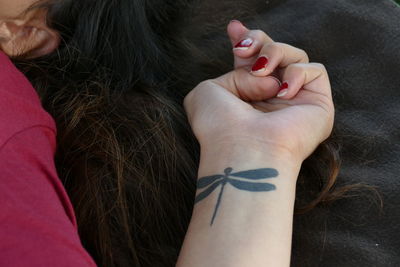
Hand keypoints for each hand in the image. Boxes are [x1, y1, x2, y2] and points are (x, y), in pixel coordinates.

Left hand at [184, 21, 333, 161]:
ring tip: (260, 72)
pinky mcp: (319, 105)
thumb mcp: (209, 91)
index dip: (247, 41)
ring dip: (273, 54)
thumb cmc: (219, 125)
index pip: (253, 62)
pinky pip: (315, 70)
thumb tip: (265, 75)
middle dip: (259, 41)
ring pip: (295, 55)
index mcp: (247, 97)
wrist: (242, 149)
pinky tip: (281, 92)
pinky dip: (296, 74)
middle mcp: (272, 98)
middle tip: (242, 49)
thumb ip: (233, 73)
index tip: (234, 29)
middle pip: (275, 53)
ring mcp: (296, 101)